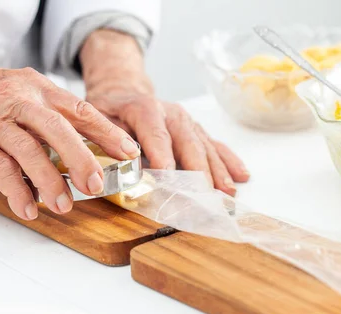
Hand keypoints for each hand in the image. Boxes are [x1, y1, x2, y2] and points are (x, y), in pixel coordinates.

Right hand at [0, 52, 139, 220]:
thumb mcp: (19, 90)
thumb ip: (48, 115)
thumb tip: (83, 148)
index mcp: (36, 87)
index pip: (79, 110)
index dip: (107, 132)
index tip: (128, 152)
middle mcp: (18, 99)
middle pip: (58, 129)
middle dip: (82, 159)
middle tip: (96, 186)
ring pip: (29, 151)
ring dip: (50, 182)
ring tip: (63, 205)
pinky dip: (17, 191)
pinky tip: (29, 207)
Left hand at [80, 30, 249, 195]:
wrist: (123, 92)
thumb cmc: (110, 111)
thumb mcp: (98, 120)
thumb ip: (109, 140)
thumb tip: (124, 166)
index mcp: (145, 109)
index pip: (157, 135)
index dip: (164, 156)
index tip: (170, 177)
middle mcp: (171, 114)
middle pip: (189, 143)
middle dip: (199, 171)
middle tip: (205, 195)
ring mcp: (187, 122)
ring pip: (206, 146)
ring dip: (218, 170)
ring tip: (227, 192)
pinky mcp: (195, 130)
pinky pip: (215, 145)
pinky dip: (229, 161)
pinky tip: (241, 175)